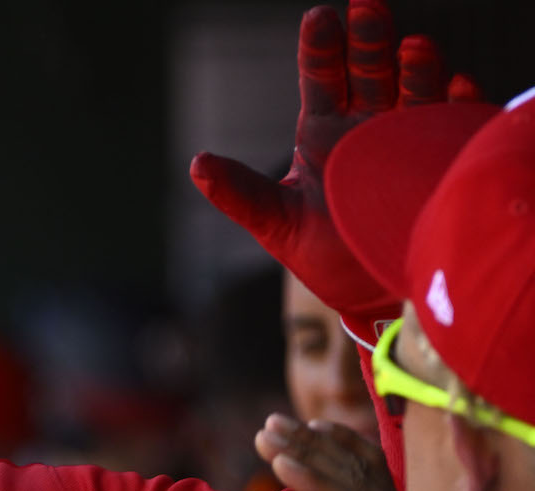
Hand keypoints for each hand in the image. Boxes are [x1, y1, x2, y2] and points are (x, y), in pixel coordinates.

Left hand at [191, 0, 464, 320]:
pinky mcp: (442, 162)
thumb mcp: (276, 223)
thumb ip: (240, 194)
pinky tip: (459, 87)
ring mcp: (409, 140)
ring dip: (418, 68)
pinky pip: (455, 126)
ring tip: (415, 47)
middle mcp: (369, 126)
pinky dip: (459, 106)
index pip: (322, 77)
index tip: (320, 17)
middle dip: (370, 40)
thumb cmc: (322, 255)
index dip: (321, 48)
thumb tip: (197, 164)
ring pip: (416, 91)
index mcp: (325, 132)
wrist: (371, 295)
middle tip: (367, 6)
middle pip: (371, 72)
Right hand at [256, 412, 438, 490]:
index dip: (318, 485)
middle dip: (309, 452)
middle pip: (357, 481)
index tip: (280, 462)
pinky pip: (370, 471)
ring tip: (272, 424)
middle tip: (266, 430)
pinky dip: (344, 446)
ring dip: (316, 443)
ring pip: (360, 470)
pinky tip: (318, 427)